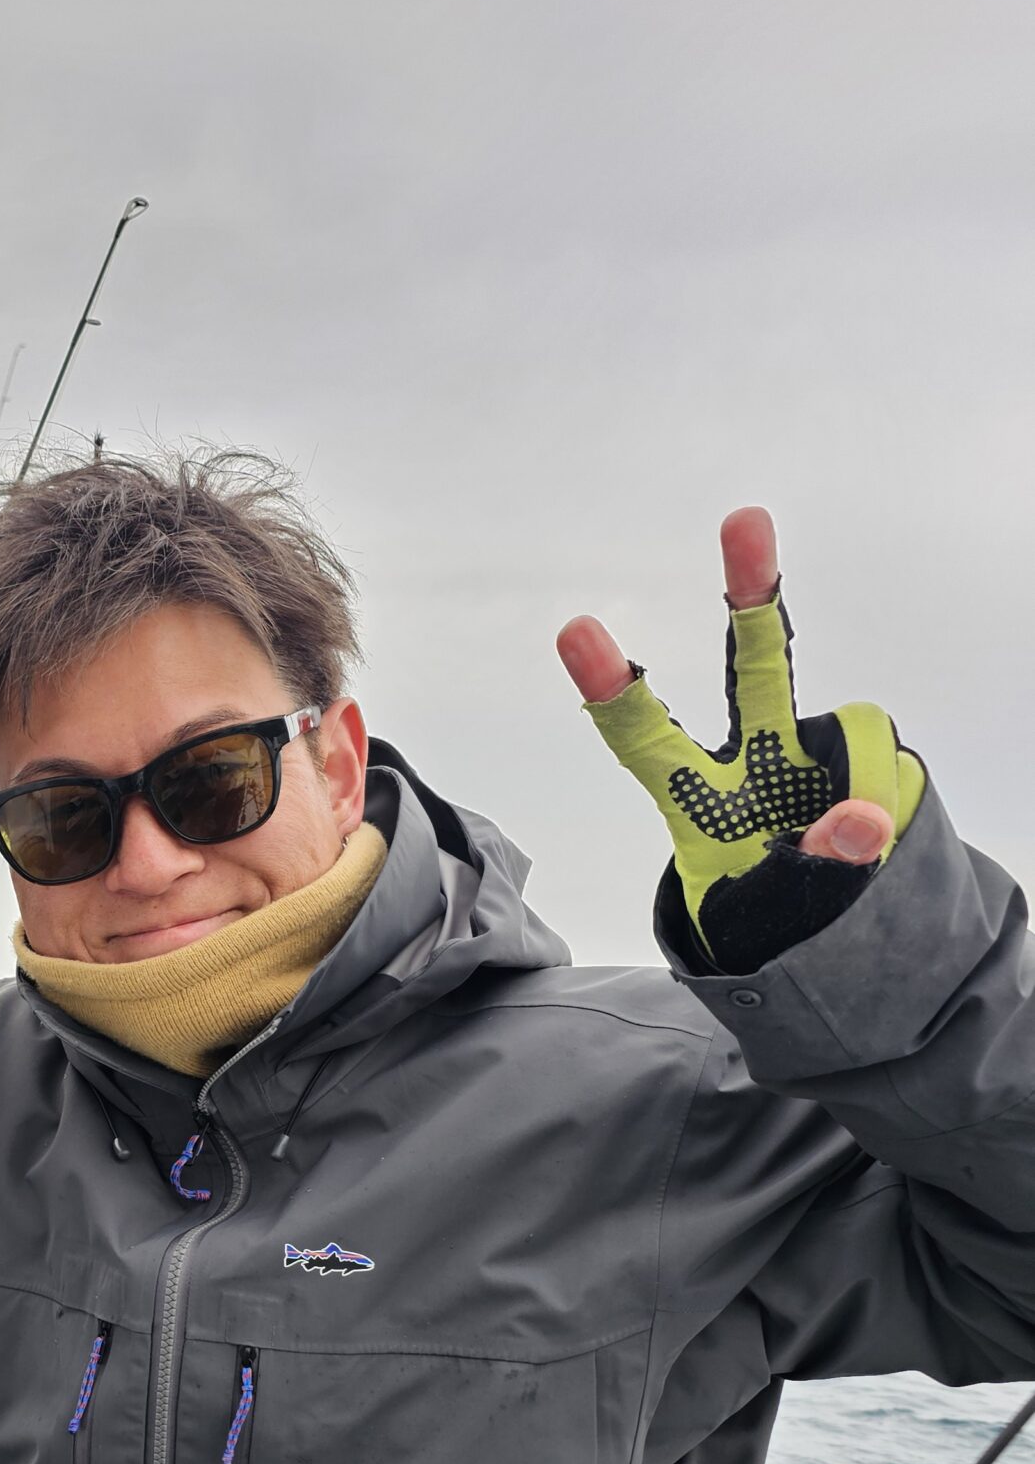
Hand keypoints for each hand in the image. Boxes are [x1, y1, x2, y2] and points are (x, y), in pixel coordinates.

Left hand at [557, 508, 924, 966]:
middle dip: (752, 593)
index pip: (645, 739)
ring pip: (857, 740)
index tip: (574, 628)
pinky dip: (886, 811)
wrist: (833, 947)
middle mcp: (756, 765)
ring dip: (863, 798)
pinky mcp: (874, 765)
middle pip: (754, 671)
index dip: (612, 688)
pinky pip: (889, 771)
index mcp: (700, 805)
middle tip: (743, 516)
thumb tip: (862, 821)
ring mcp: (819, 760)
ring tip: (846, 860)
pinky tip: (874, 841)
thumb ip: (816, 877)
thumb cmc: (776, 927)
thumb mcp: (774, 924)